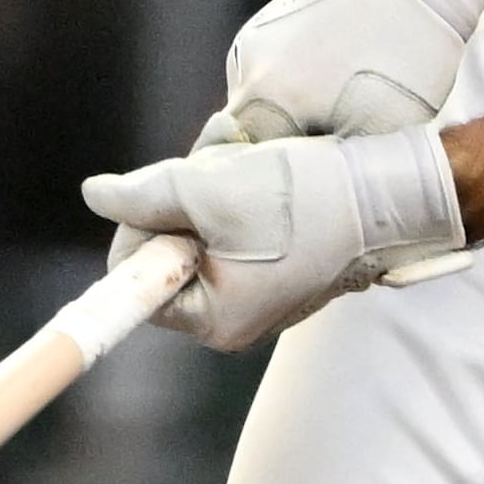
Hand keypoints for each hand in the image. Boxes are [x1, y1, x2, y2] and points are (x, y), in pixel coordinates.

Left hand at [81, 129, 465, 351]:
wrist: (389, 194)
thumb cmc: (302, 200)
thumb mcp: (208, 190)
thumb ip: (142, 195)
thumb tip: (94, 195)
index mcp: (212, 319)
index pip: (134, 273)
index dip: (143, 221)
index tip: (178, 191)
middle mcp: (231, 316)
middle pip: (163, 244)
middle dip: (182, 195)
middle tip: (221, 170)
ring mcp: (255, 288)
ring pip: (195, 222)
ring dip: (210, 181)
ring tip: (248, 164)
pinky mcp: (275, 259)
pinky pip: (229, 220)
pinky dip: (237, 186)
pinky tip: (265, 168)